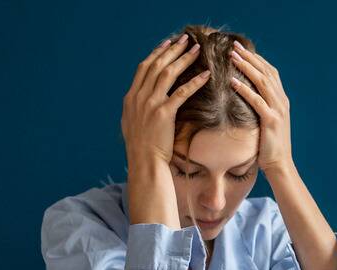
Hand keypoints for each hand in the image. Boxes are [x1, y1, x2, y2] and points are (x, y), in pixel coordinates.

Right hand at [122, 34, 210, 166]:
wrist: (144, 162)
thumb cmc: (141, 147)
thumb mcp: (132, 123)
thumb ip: (137, 107)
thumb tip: (141, 98)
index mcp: (131, 97)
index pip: (144, 68)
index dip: (156, 53)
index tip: (168, 43)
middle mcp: (139, 97)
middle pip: (156, 65)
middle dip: (172, 50)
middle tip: (186, 39)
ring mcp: (150, 104)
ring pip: (167, 73)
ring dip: (183, 59)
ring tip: (196, 50)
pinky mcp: (164, 114)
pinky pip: (181, 92)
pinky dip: (194, 81)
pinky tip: (205, 74)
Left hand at [228, 41, 292, 173]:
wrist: (280, 164)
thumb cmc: (269, 146)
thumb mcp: (267, 121)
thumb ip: (262, 106)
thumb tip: (246, 96)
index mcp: (281, 99)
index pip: (271, 72)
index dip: (257, 59)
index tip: (242, 49)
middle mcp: (282, 101)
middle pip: (266, 72)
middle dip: (250, 57)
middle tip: (235, 46)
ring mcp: (278, 110)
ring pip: (262, 82)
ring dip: (246, 67)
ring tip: (232, 57)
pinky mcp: (271, 120)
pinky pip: (257, 100)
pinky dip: (244, 89)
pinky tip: (232, 81)